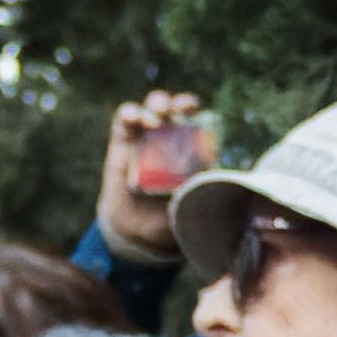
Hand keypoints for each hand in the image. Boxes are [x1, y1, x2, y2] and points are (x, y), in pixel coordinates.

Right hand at [96, 88, 204, 259]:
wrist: (138, 233)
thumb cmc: (171, 217)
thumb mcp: (191, 205)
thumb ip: (201, 194)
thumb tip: (213, 181)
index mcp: (190, 149)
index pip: (197, 120)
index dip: (197, 112)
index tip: (195, 112)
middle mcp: (168, 138)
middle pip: (175, 110)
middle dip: (178, 104)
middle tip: (177, 111)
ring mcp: (145, 137)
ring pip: (151, 109)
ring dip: (156, 104)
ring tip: (156, 117)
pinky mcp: (123, 142)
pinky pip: (125, 120)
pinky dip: (130, 113)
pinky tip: (133, 117)